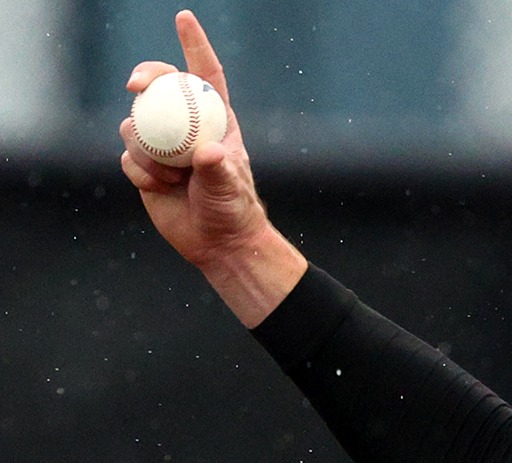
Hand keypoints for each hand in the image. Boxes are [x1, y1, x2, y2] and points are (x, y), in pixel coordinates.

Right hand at [118, 9, 303, 324]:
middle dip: (145, 77)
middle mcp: (187, 128)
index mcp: (215, 121)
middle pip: (159, 88)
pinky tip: (159, 187)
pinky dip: (140, 170)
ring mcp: (164, 145)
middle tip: (136, 85)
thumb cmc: (233, 211)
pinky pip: (129, 157)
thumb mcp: (229, 189)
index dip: (193, 45)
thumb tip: (208, 153)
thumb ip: (219, 170)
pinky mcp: (145, 167)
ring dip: (146, 147)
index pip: (204, 75)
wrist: (217, 243)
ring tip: (171, 176)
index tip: (183, 17)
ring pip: (136, 125)